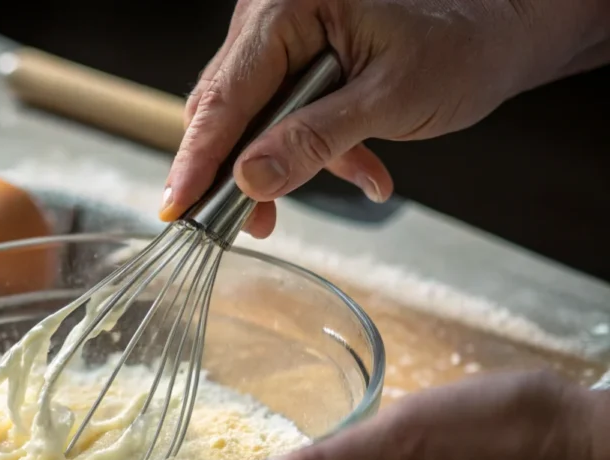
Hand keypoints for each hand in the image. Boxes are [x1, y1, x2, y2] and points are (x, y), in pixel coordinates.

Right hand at [161, 0, 604, 236]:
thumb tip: (249, 178)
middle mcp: (274, 16)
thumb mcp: (388, 100)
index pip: (227, 95)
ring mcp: (283, 37)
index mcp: (289, 7)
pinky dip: (309, 152)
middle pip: (226, 108)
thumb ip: (314, 140)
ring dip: (281, 167)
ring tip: (314, 200)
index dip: (198, 159)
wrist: (496, 33)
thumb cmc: (458, 46)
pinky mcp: (297, 61)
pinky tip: (360, 171)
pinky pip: (280, 116)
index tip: (177, 208)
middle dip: (238, 172)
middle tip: (244, 224)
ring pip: (251, 119)